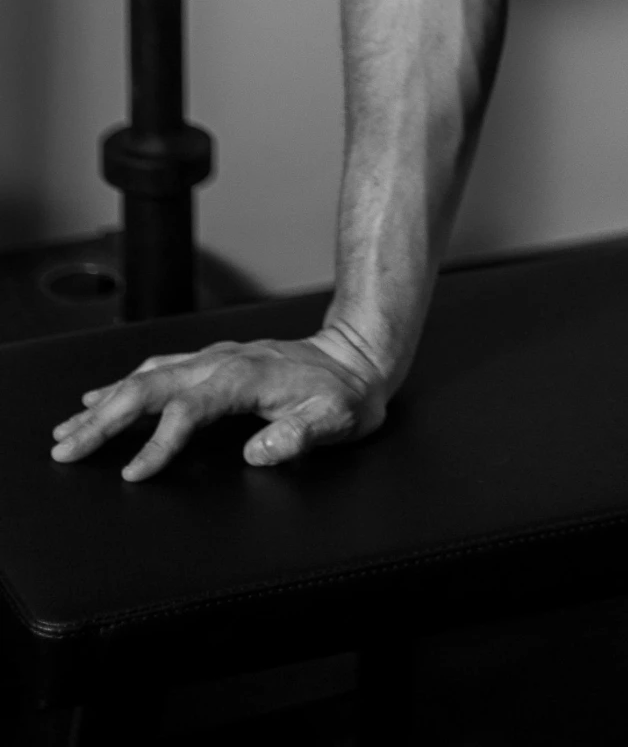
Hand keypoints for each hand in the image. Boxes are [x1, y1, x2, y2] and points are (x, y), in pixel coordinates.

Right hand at [49, 324, 391, 482]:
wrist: (358, 357)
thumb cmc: (347, 394)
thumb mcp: (337, 420)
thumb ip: (298, 435)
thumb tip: (258, 453)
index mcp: (246, 378)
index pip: (189, 409)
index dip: (159, 442)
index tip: (133, 472)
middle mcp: (223, 363)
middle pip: (151, 387)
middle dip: (105, 419)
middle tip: (66, 448)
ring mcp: (216, 359)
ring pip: (148, 376)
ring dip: (105, 403)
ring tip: (68, 429)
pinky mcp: (214, 362)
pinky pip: (159, 369)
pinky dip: (124, 384)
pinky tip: (103, 396)